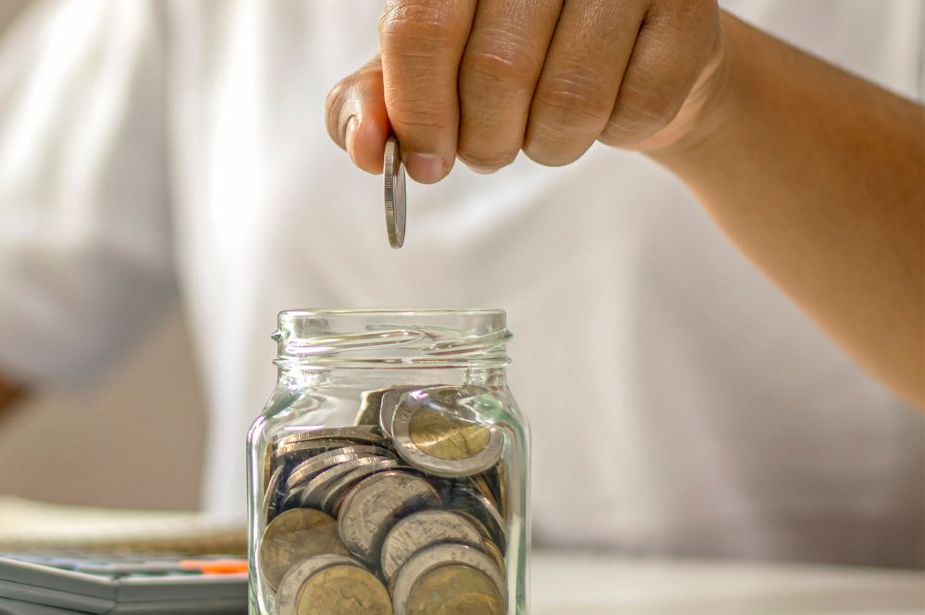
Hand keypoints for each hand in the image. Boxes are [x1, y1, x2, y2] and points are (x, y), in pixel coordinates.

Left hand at [326, 0, 725, 181]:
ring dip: (547, 145)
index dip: (417, 110)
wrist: (625, 58)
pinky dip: (611, 135)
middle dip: (484, 140)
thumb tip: (364, 146)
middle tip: (490, 147)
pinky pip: (634, 110)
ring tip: (546, 131)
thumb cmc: (511, 59)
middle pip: (495, 71)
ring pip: (569, 100)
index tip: (423, 160)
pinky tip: (608, 108)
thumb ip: (371, 104)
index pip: (420, 29)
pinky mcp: (688, 8)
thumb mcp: (423, 79)